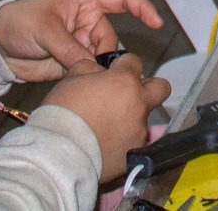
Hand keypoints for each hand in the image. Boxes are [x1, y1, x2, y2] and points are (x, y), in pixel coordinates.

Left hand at [0, 0, 163, 81]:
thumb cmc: (17, 22)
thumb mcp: (44, 29)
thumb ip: (68, 48)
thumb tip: (89, 66)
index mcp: (84, 3)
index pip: (121, 0)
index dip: (141, 8)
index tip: (156, 22)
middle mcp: (86, 23)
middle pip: (111, 40)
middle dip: (106, 55)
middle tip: (93, 68)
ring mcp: (80, 45)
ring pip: (102, 60)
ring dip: (96, 70)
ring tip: (78, 75)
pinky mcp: (72, 64)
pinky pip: (89, 73)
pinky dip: (88, 80)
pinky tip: (79, 84)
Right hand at [39, 54, 171, 182]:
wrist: (58, 155)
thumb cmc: (62, 116)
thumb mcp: (71, 79)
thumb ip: (91, 67)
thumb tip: (99, 69)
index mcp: (125, 82)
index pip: (134, 62)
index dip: (122, 65)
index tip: (113, 72)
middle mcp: (139, 104)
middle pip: (160, 88)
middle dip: (147, 87)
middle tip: (127, 94)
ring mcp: (140, 130)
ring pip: (144, 117)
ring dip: (131, 117)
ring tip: (106, 126)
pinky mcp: (135, 152)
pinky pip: (136, 141)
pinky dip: (124, 140)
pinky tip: (106, 143)